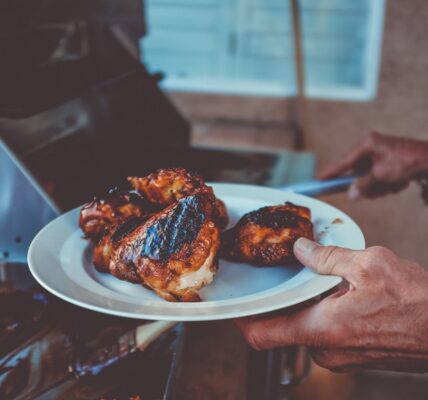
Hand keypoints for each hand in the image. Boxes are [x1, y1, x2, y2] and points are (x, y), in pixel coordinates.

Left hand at [235, 238, 427, 371]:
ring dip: (306, 304)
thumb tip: (301, 250)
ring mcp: (340, 355)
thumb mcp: (368, 265)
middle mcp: (326, 349)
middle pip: (283, 325)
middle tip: (286, 274)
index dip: (241, 319)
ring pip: (305, 327)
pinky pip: (324, 332)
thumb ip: (326, 257)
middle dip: (282, 300)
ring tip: (320, 279)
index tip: (234, 304)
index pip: (261, 333)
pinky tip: (338, 292)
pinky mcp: (353, 354)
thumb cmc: (418, 303)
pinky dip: (322, 312)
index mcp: (321, 329)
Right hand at [320, 132, 427, 198]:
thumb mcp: (380, 176)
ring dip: (378, 186)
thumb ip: (363, 185)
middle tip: (370, 192)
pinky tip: (397, 183)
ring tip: (390, 186)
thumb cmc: (406, 162)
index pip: (344, 162)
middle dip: (365, 184)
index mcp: (367, 144)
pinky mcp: (390, 162)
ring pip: (369, 178)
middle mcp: (373, 147)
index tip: (319, 180)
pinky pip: (380, 178)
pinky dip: (386, 184)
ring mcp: (382, 155)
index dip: (331, 172)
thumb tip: (352, 194)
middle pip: (357, 172)